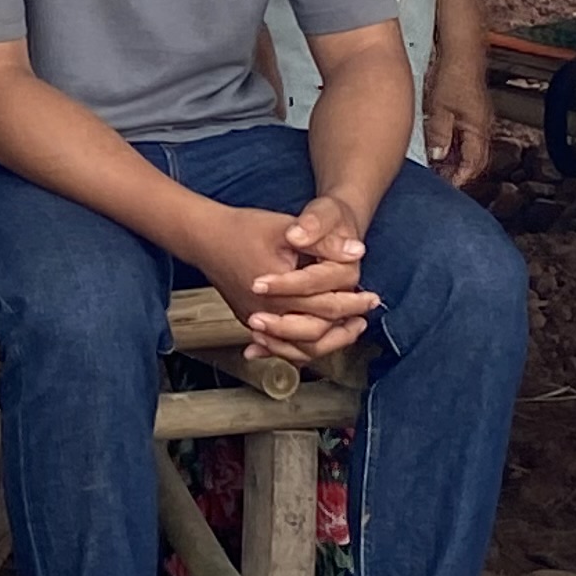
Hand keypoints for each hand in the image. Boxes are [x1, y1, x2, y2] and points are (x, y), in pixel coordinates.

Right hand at [191, 196, 376, 361]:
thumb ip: (323, 242)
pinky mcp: (250, 320)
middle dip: (344, 328)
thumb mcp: (287, 228)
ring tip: (346, 331)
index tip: (373, 298)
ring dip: (326, 343)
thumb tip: (358, 252)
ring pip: (297, 348)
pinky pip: (279, 345)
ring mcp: (257, 320)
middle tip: (364, 317)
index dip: (354, 302)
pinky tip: (313, 341)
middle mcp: (268, 313)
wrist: (203, 237)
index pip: (327, 307)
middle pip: (315, 335)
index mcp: (281, 291)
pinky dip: (298, 347)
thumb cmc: (243, 229)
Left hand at [423, 59, 494, 184]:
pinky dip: (456, 145)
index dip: (460, 177)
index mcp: (478, 129)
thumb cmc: (453, 75)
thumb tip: (437, 156)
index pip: (473, 163)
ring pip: (471, 148)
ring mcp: (479, 119)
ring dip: (457, 159)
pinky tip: (442, 145)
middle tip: (442, 179)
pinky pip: (467, 136)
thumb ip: (439, 134)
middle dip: (460, 171)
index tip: (448, 185)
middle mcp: (483, 126)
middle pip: (475, 159)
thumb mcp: (439, 108)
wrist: (461, 53)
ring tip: (439, 165)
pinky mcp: (473, 112)